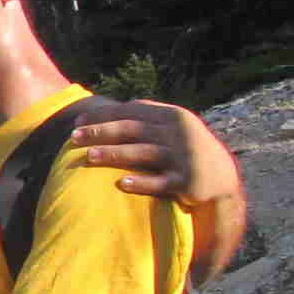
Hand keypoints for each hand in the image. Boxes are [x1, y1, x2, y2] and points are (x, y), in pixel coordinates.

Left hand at [69, 99, 232, 203]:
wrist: (220, 176)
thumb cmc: (185, 148)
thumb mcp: (171, 127)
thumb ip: (145, 117)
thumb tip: (105, 110)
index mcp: (172, 116)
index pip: (132, 111)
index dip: (103, 115)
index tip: (77, 121)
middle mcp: (178, 134)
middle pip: (133, 130)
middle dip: (101, 132)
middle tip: (73, 137)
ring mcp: (183, 158)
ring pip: (143, 154)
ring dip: (114, 154)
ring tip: (89, 156)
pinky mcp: (186, 183)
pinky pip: (160, 183)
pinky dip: (141, 183)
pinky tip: (121, 183)